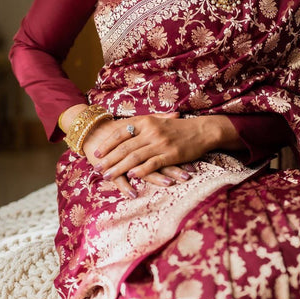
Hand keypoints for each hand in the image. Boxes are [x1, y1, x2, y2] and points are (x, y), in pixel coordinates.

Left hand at [84, 113, 242, 189]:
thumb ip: (142, 126)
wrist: (202, 130)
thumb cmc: (179, 127)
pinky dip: (140, 170)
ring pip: (135, 157)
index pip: (121, 133)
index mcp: (146, 122)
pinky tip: (131, 177)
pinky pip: (152, 163)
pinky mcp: (171, 154)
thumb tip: (124, 131)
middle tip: (96, 169)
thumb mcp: (159, 121)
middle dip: (109, 159)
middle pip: (124, 147)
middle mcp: (151, 131)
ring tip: (107, 176)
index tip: (96, 154)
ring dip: (119, 167)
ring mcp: (161, 143)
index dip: (107, 144)